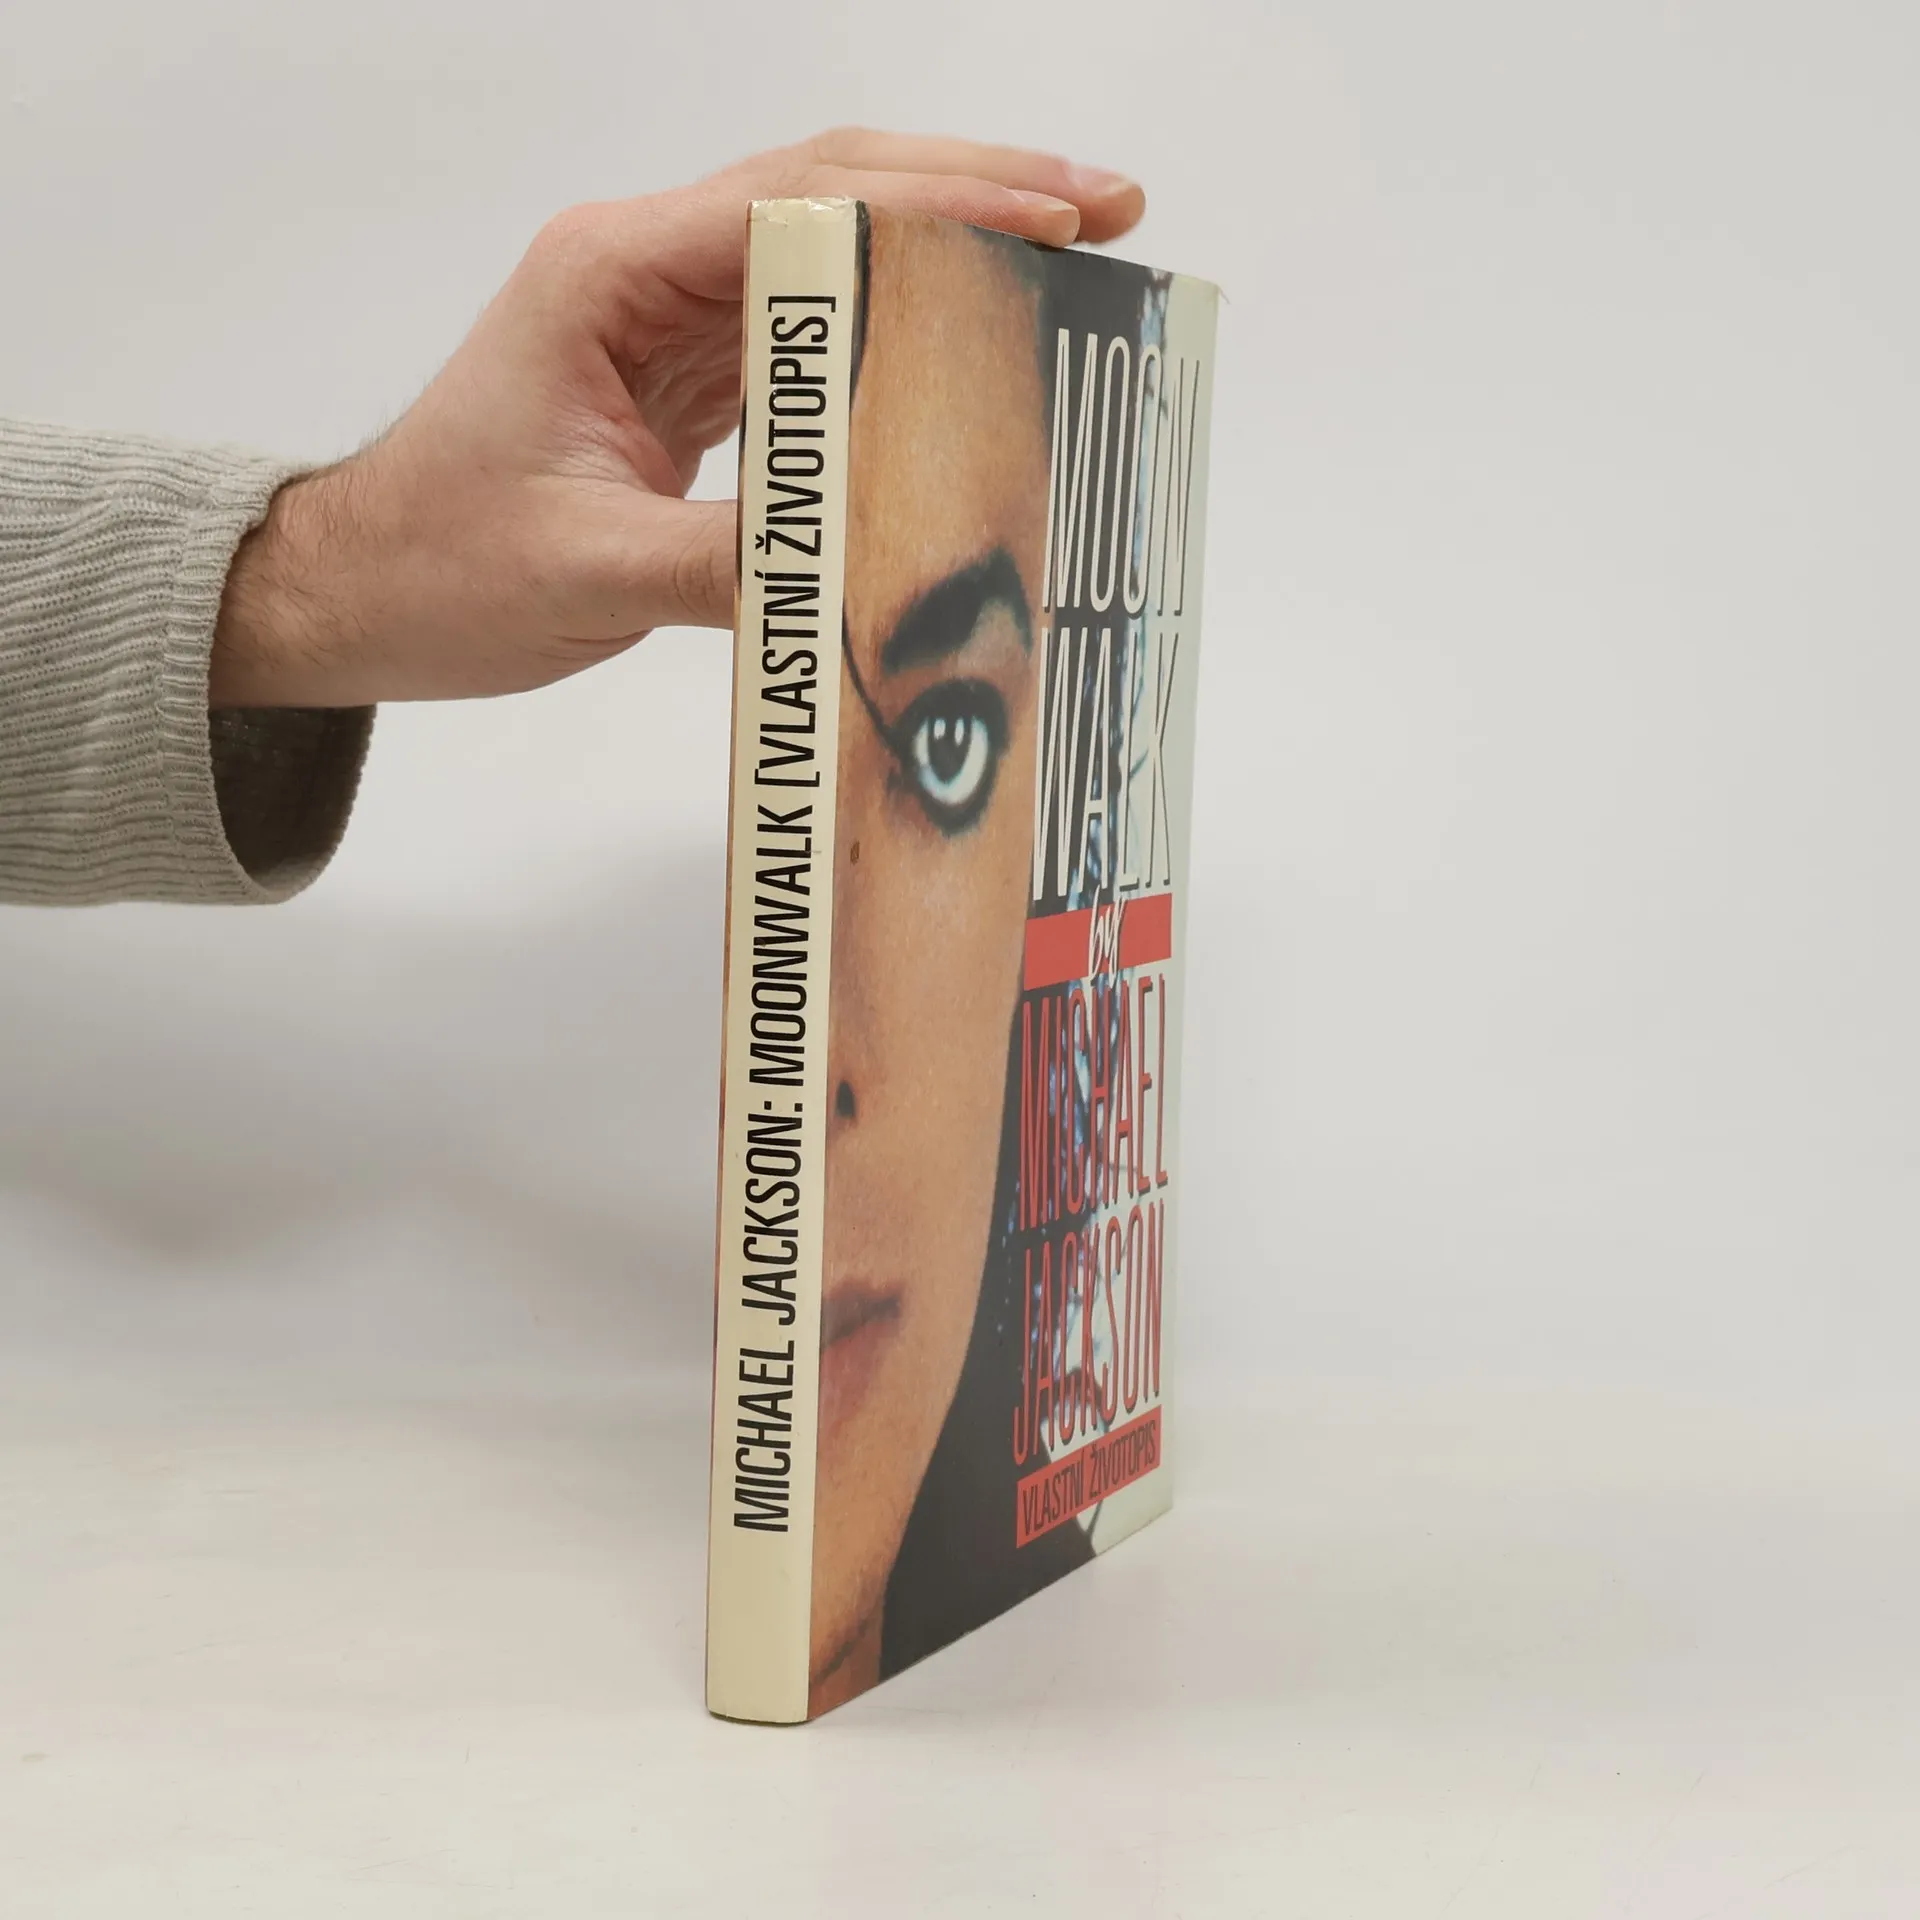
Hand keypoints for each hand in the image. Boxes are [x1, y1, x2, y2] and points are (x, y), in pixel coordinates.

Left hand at [211, 129, 1145, 707]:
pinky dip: (902, 328)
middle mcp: (646, 270)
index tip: (1050, 221)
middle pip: (835, 190)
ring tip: (1073, 257)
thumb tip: (873, 566)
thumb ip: (729, 564)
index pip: (800, 204)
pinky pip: (814, 332)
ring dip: (953, 248)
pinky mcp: (690, 376)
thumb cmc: (439, 565)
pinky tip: (973, 344)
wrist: (367, 589)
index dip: (938, 207)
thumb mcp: (588, 571)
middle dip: (978, 191)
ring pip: (834, 249)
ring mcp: (670, 317)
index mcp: (610, 275)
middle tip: (1108, 208)